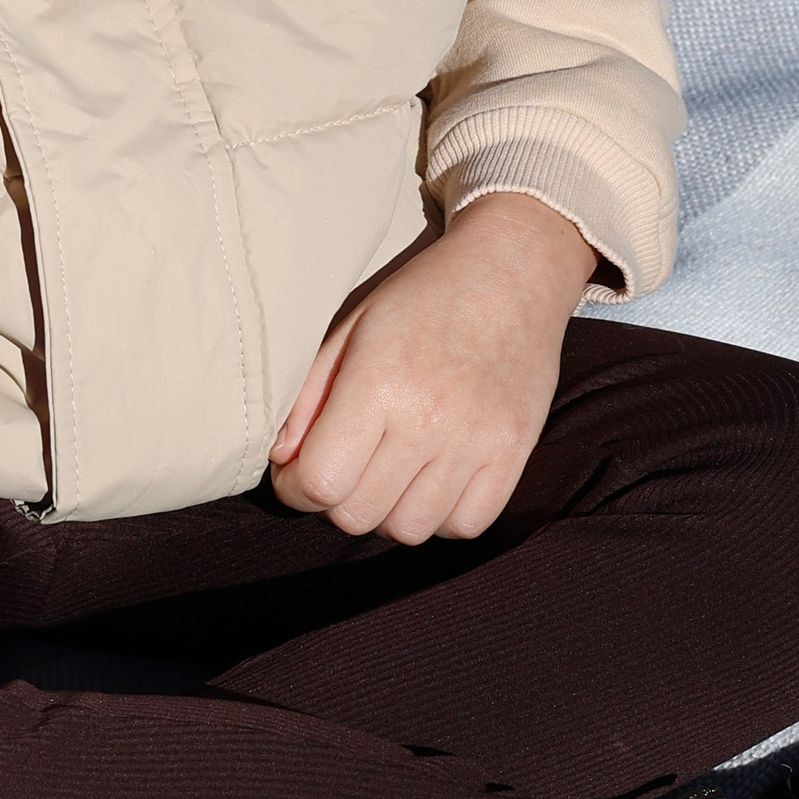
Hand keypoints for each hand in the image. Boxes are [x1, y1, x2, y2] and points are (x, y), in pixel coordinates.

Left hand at [269, 192, 597, 545]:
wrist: (510, 269)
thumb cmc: (420, 297)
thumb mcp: (350, 329)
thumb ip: (308, 398)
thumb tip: (283, 460)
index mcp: (378, 383)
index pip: (319, 482)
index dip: (294, 488)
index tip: (297, 471)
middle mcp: (429, 419)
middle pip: (357, 516)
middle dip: (335, 499)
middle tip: (344, 466)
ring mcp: (477, 441)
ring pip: (409, 529)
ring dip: (387, 511)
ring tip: (388, 472)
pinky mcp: (515, 453)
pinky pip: (466, 525)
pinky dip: (441, 515)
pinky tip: (432, 479)